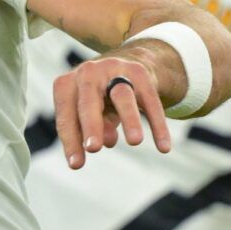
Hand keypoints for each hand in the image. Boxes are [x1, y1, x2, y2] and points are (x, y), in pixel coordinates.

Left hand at [51, 52, 171, 169]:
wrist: (123, 64)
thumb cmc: (97, 99)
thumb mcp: (88, 115)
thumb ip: (90, 129)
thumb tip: (106, 141)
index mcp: (67, 84)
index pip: (67, 115)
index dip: (71, 140)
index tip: (77, 165)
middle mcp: (88, 72)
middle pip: (89, 100)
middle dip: (91, 124)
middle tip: (93, 149)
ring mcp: (115, 69)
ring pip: (122, 95)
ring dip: (129, 119)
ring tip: (135, 142)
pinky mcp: (140, 73)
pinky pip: (150, 101)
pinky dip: (158, 125)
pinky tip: (164, 147)